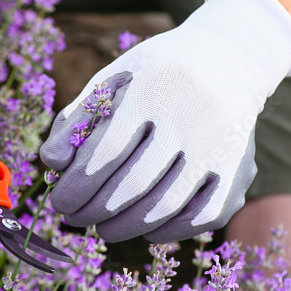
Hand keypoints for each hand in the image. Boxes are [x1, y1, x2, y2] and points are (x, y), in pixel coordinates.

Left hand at [40, 0, 290, 242]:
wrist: (230, 59)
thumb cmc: (154, 76)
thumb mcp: (113, 81)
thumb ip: (77, 120)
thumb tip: (52, 165)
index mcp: (152, 90)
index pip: (105, 152)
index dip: (76, 186)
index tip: (59, 201)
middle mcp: (191, 118)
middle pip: (132, 185)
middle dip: (94, 210)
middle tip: (74, 217)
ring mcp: (219, 147)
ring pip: (165, 207)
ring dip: (125, 227)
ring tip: (103, 228)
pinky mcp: (238, 171)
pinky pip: (200, 217)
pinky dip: (167, 231)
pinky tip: (144, 228)